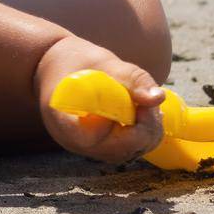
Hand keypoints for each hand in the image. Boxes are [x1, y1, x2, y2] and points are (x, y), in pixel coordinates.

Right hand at [34, 35, 165, 164]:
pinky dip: (140, 135)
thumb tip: (159, 98)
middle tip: (153, 107)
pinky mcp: (97, 145)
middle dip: (144, 131)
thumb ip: (131, 79)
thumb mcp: (104, 62)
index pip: (92, 140)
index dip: (122, 129)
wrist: (54, 65)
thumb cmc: (76, 59)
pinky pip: (123, 149)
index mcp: (63, 119)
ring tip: (150, 108)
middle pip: (116, 152)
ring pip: (124, 154)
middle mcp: (74, 141)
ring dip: (146, 134)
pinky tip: (144, 113)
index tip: (138, 105)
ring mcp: (86, 147)